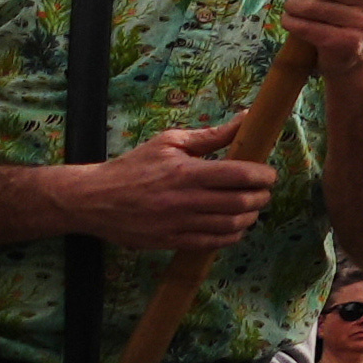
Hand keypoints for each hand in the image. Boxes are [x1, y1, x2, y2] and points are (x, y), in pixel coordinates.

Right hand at [57, 116, 277, 250]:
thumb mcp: (168, 143)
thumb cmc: (133, 166)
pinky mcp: (170, 242)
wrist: (93, 199)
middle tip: (264, 191)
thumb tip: (244, 119)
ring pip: (230, 226)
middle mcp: (184, 200)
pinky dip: (231, 236)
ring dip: (250, 217)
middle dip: (261, 197)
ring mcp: (177, 224)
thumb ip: (210, 135)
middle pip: (240, 203)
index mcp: (185, 172)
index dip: (262, 176)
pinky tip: (234, 226)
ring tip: (251, 207)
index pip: (238, 175)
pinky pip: (212, 243)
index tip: (269, 174)